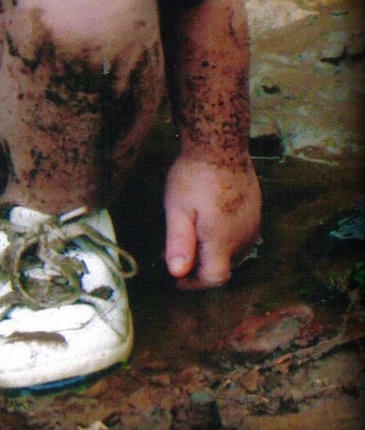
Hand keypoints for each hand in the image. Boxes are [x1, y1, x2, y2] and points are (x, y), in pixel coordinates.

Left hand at [163, 152, 260, 289]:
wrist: (221, 146)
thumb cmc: (194, 176)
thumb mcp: (178, 208)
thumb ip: (179, 242)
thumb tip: (176, 273)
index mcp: (223, 241)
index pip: (213, 278)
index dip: (193, 283)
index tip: (176, 278)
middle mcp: (243, 238)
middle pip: (223, 267)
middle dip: (198, 267)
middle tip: (173, 254)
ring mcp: (253, 225)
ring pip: (232, 252)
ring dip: (211, 252)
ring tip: (188, 237)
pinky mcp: (255, 213)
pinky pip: (240, 236)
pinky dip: (222, 239)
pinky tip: (206, 222)